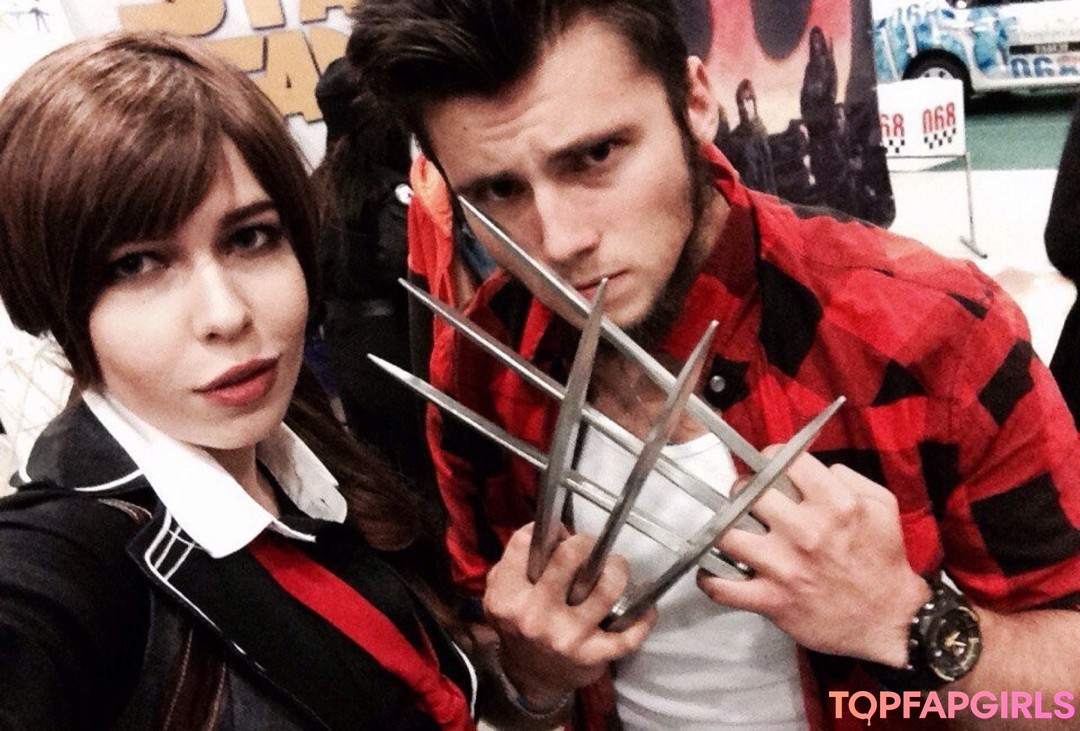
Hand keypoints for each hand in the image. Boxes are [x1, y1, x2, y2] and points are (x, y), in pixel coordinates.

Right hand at [483, 523, 655, 706]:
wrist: (528, 678)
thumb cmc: (519, 624)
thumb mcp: (502, 592)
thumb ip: (518, 559)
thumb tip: (559, 531)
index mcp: (507, 597)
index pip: (524, 544)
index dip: (546, 530)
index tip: (559, 531)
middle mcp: (534, 616)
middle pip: (566, 558)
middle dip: (584, 543)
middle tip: (589, 544)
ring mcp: (565, 636)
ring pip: (605, 589)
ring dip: (617, 570)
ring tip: (617, 566)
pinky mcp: (591, 655)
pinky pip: (627, 635)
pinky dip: (643, 619)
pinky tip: (646, 607)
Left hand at [699, 451, 929, 665]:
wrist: (889, 619)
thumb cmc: (883, 561)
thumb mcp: (882, 505)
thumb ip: (848, 477)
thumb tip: (813, 466)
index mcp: (835, 504)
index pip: (782, 460)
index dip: (770, 459)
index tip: (768, 469)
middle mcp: (806, 531)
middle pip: (746, 492)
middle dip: (742, 491)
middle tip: (746, 500)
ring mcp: (785, 567)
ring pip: (725, 534)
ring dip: (722, 530)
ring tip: (730, 531)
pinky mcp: (773, 600)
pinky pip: (722, 587)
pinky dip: (710, 579)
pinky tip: (714, 571)